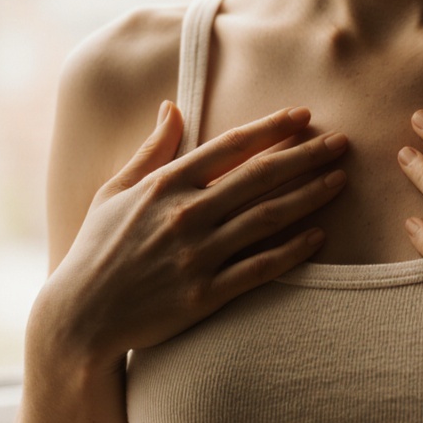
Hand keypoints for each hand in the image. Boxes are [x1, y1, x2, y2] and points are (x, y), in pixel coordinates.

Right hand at [36, 101, 347, 368]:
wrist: (79, 316)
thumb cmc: (97, 248)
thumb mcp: (115, 191)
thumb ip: (152, 150)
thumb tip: (171, 106)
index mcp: (165, 185)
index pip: (230, 147)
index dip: (271, 128)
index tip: (303, 115)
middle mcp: (185, 215)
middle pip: (259, 177)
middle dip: (305, 156)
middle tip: (342, 143)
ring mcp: (197, 255)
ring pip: (266, 218)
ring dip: (308, 196)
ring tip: (340, 180)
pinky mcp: (205, 294)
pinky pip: (259, 268)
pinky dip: (291, 252)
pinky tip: (319, 237)